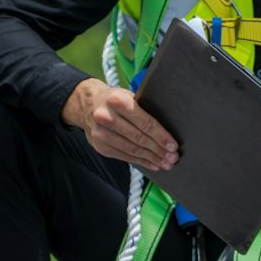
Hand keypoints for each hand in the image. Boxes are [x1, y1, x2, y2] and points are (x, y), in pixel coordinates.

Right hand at [61, 78, 177, 170]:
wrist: (87, 104)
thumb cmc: (116, 101)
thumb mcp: (130, 97)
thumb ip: (145, 110)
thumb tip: (169, 131)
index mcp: (118, 101)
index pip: (145, 123)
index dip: (161, 136)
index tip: (173, 146)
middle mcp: (106, 116)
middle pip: (139, 138)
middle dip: (159, 150)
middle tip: (173, 157)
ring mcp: (101, 133)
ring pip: (132, 149)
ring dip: (152, 159)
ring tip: (166, 163)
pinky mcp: (99, 146)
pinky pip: (124, 156)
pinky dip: (141, 161)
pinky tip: (153, 164)